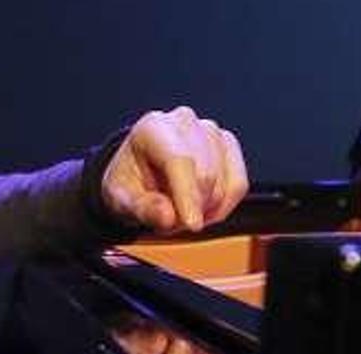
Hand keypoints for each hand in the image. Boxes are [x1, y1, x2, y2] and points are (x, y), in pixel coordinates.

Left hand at [102, 106, 248, 233]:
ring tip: (180, 214)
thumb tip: (168, 217)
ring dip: (205, 211)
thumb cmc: (128, 183)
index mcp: (152, 127)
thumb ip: (142, 208)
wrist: (138, 173)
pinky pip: (238, 185)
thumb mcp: (121, 200)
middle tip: (169, 223)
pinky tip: (202, 211)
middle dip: (191, 209)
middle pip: (205, 174)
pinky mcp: (228, 145)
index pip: (179, 160)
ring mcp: (210, 131)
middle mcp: (184, 122)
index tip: (191, 224)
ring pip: (224, 183)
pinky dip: (223, 207)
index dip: (188, 195)